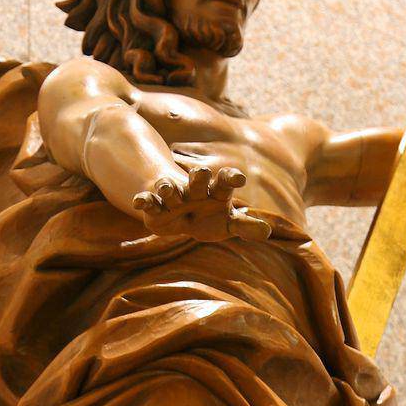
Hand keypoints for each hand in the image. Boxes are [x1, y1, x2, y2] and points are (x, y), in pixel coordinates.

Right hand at [133, 164, 271, 242]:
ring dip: (169, 187)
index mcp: (216, 192)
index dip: (231, 178)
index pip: (225, 181)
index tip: (239, 179)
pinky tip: (138, 202)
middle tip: (201, 173)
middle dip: (198, 176)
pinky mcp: (156, 207)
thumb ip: (245, 226)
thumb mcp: (229, 223)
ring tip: (167, 189)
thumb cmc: (211, 218)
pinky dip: (144, 201)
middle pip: (197, 179)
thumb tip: (268, 232)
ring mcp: (174, 197)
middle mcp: (195, 190)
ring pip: (170, 188)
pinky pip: (149, 201)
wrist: (182, 216)